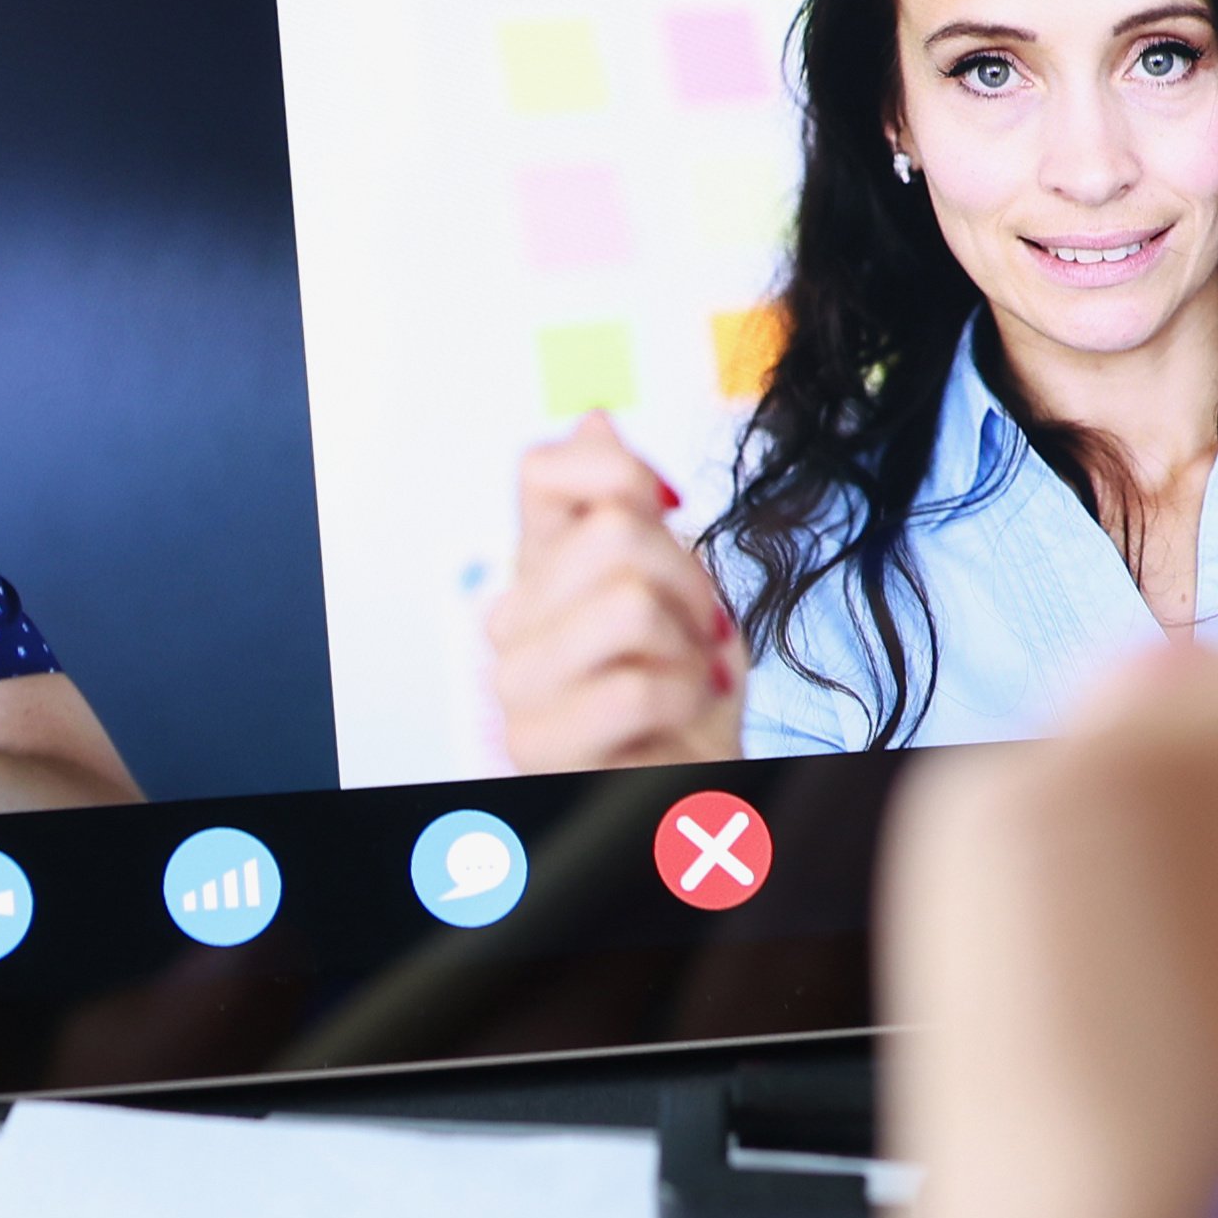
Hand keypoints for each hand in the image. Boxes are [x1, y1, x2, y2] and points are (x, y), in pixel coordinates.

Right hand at [484, 413, 742, 770]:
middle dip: (689, 576)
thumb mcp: (682, 585)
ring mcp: (516, 683)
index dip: (623, 476)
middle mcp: (513, 619)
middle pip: (615, 531)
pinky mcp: (535, 745)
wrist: (704, 798)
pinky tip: (681, 717)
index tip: (671, 516)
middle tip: (699, 627)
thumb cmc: (691, 698)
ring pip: (626, 601)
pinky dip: (684, 698)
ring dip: (688, 644)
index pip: (543, 469)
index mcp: (541, 569)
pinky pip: (632, 687)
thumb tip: (591, 420)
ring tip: (687, 677)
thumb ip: (629, 508)